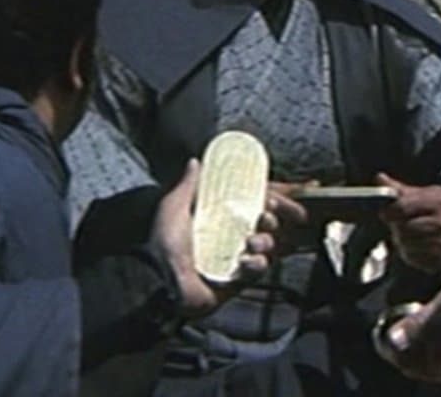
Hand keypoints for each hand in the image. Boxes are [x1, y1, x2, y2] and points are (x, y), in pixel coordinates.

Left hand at [151, 160, 307, 316]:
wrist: (157, 279)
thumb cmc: (163, 245)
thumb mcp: (173, 208)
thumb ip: (187, 186)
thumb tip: (195, 162)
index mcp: (221, 215)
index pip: (255, 202)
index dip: (275, 197)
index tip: (282, 194)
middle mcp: (233, 234)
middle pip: (269, 222)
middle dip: (276, 216)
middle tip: (266, 214)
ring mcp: (238, 256)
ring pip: (269, 243)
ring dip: (266, 239)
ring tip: (252, 240)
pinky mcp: (240, 278)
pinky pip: (260, 267)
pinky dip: (257, 262)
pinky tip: (246, 260)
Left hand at [375, 173, 440, 272]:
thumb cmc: (432, 207)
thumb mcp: (418, 193)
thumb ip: (397, 188)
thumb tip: (379, 178)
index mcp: (438, 201)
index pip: (402, 208)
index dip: (389, 212)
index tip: (385, 214)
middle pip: (404, 229)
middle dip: (397, 228)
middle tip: (399, 226)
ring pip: (407, 245)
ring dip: (402, 242)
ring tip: (408, 235)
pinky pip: (414, 259)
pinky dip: (410, 254)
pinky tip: (415, 246)